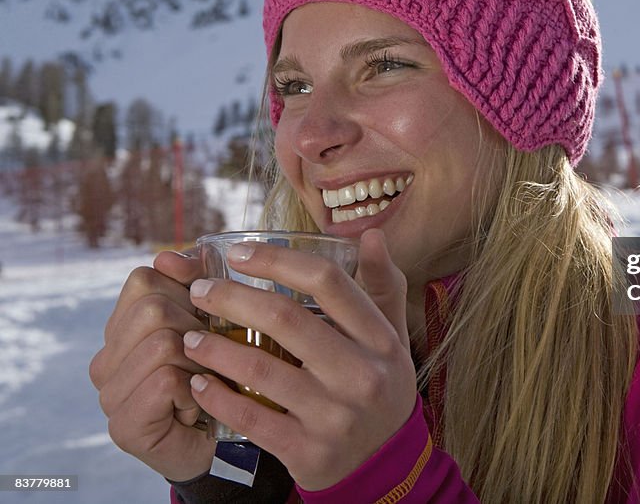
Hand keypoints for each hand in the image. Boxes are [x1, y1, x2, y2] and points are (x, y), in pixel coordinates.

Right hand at [89, 251, 215, 480]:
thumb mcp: (213, 320)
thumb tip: (172, 256)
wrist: (226, 442)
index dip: (185, 288)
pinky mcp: (124, 426)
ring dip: (200, 361)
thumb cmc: (220, 375)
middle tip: (207, 358)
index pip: (144, 278)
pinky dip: (195, 389)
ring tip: (203, 381)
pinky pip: (166, 380)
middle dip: (196, 328)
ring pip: (162, 343)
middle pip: (152, 309)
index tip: (204, 314)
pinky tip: (198, 405)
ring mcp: (109, 395)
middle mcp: (105, 360)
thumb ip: (196, 283)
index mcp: (121, 329)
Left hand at [182, 228, 416, 490]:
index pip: (327, 281)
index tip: (238, 252)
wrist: (384, 462)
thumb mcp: (392, 336)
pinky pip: (251, 418)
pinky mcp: (308, 451)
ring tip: (189, 336)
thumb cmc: (380, 384)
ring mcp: (335, 416)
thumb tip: (372, 235)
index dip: (277, 260)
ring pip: (262, 369)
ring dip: (215, 348)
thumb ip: (382, 286)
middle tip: (199, 290)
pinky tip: (197, 382)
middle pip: (286, 319)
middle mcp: (361, 375)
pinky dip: (217, 397)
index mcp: (380, 338)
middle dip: (232, 298)